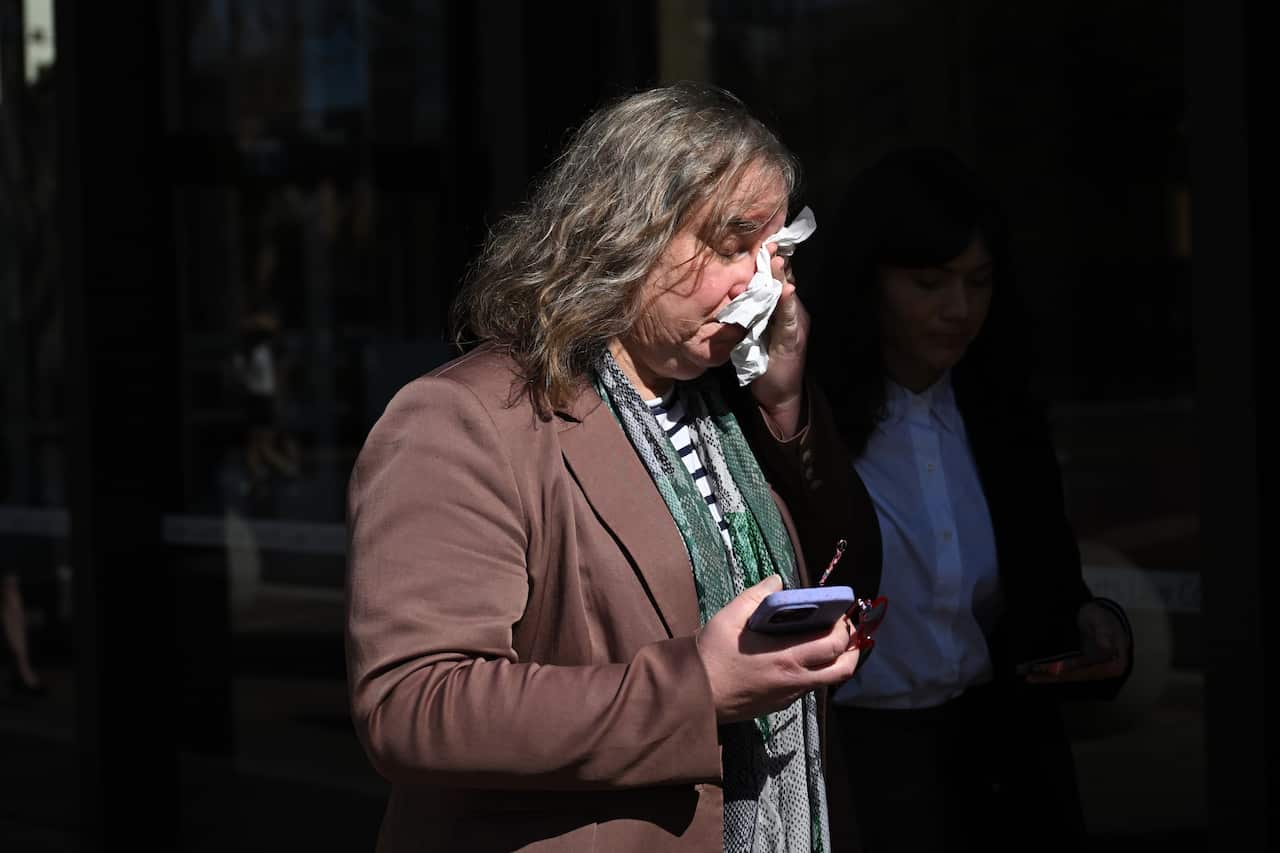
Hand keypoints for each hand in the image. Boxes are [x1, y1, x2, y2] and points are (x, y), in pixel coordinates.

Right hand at [695, 574, 859, 723]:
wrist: (694, 695)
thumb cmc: (711, 655)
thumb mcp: (728, 618)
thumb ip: (756, 596)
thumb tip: (777, 581)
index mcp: (786, 655)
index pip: (833, 644)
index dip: (845, 628)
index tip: (842, 613)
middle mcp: (795, 678)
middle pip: (842, 667)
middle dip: (852, 646)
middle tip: (845, 629)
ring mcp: (790, 694)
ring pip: (830, 681)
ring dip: (839, 662)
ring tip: (834, 645)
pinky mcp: (782, 704)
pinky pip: (811, 687)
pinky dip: (818, 672)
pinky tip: (805, 657)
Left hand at [749, 245, 809, 437]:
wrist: (778, 394)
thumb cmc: (764, 361)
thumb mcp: (751, 331)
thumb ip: (747, 312)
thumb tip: (733, 292)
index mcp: (780, 308)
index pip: (775, 279)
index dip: (769, 261)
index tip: (760, 242)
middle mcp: (791, 311)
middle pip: (784, 281)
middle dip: (775, 262)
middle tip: (768, 243)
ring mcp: (795, 324)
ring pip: (787, 296)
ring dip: (780, 279)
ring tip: (774, 260)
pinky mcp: (794, 339)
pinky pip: (790, 318)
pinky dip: (786, 305)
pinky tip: (784, 292)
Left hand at [1024, 601, 1129, 683]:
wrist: (1098, 614)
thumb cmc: (1102, 616)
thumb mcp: (1103, 619)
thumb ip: (1105, 631)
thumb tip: (1106, 646)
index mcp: (1115, 663)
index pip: (1091, 671)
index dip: (1072, 672)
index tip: (1055, 671)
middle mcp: (1103, 671)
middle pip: (1077, 676)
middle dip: (1054, 675)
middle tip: (1033, 675)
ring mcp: (1091, 669)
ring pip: (1069, 676)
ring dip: (1048, 677)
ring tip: (1030, 677)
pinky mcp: (1080, 666)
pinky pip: (1065, 671)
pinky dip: (1050, 672)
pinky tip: (1035, 674)